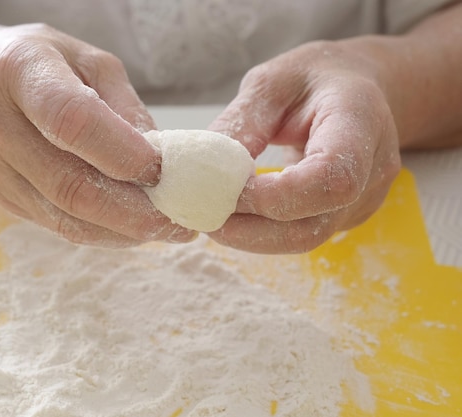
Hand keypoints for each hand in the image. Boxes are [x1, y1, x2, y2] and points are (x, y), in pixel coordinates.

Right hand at [0, 23, 194, 246]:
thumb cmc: (44, 65)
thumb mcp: (90, 62)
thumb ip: (124, 107)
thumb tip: (160, 161)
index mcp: (21, 72)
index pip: (70, 120)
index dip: (120, 151)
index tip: (162, 170)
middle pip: (68, 184)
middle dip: (132, 211)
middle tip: (179, 221)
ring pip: (65, 217)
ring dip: (123, 232)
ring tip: (167, 229)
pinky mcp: (3, 196)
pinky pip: (59, 226)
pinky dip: (103, 233)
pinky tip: (134, 227)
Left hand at [208, 40, 401, 252]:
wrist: (354, 89)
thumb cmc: (313, 80)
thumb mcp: (270, 84)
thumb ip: (242, 125)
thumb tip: (206, 173)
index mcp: (361, 121)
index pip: (332, 178)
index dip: (275, 196)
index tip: (226, 190)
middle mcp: (373, 169)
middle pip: (313, 224)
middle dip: (250, 229)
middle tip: (202, 215)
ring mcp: (363, 199)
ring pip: (304, 238)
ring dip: (250, 236)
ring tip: (213, 213)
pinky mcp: (345, 215)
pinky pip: (301, 233)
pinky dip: (262, 231)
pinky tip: (237, 212)